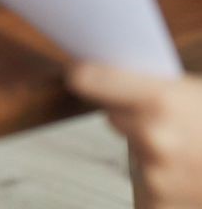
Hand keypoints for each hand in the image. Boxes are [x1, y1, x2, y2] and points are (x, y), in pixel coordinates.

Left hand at [69, 63, 201, 206]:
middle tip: (170, 121)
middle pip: (115, 117)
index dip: (87, 76)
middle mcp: (153, 138)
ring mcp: (156, 176)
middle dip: (135, 117)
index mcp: (159, 101)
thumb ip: (154, 88)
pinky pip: (150, 188)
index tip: (79, 73)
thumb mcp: (196, 94)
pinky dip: (165, 184)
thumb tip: (108, 74)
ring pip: (136, 152)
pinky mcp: (159, 206)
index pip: (91, 80)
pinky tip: (190, 176)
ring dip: (155, 153)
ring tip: (191, 152)